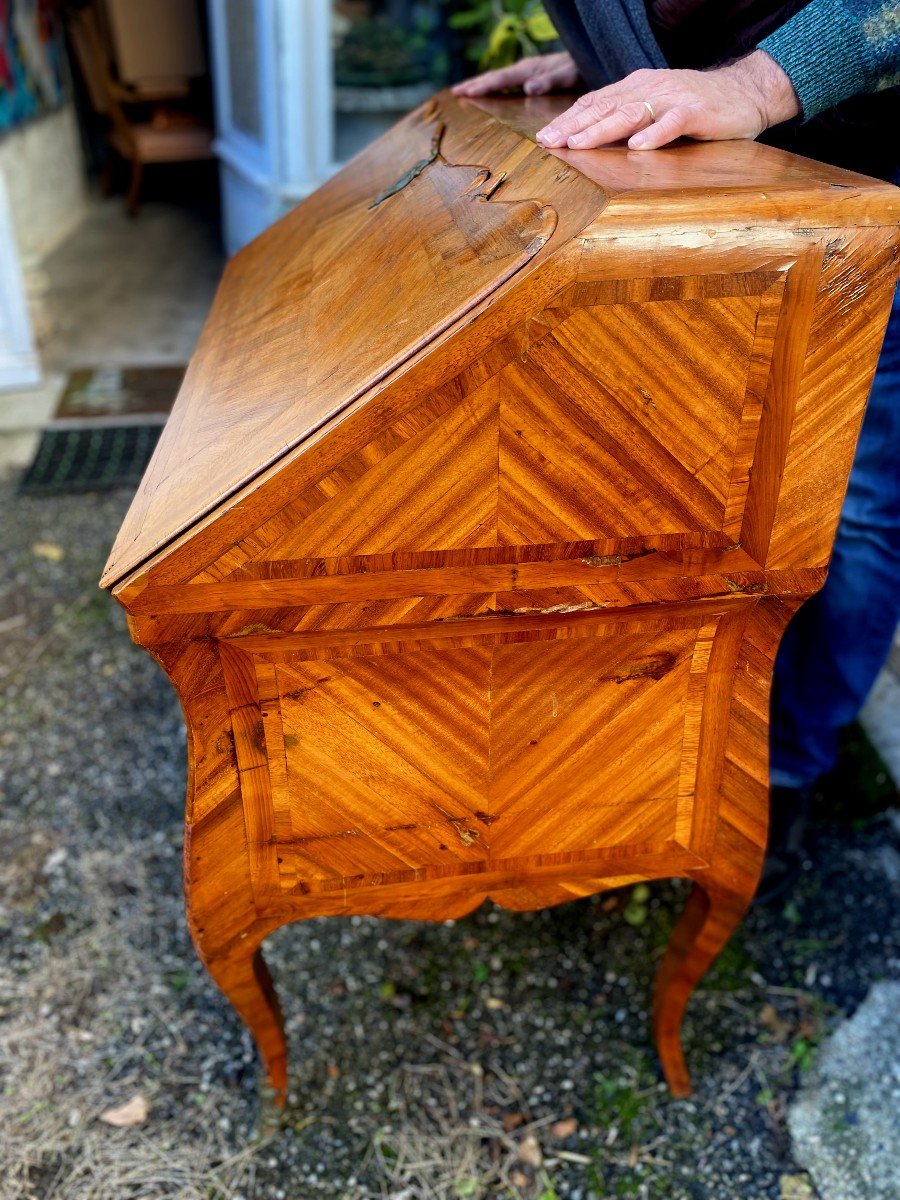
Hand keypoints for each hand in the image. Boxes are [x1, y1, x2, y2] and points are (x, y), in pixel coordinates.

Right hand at [451, 51, 578, 98]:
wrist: (586, 61)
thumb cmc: (578, 69)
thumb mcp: (565, 76)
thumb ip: (548, 81)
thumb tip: (527, 88)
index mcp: (529, 70)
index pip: (501, 79)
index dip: (482, 86)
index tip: (465, 92)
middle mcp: (525, 70)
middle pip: (495, 77)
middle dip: (474, 84)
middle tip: (455, 92)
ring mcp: (526, 72)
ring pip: (498, 79)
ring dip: (480, 85)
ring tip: (463, 92)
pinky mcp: (529, 77)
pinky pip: (506, 82)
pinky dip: (493, 86)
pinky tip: (488, 92)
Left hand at [536, 51, 798, 150]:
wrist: (746, 93)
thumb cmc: (696, 107)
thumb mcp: (655, 109)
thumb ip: (627, 119)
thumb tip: (590, 139)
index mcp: (636, 87)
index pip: (595, 103)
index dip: (568, 119)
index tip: (543, 138)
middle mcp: (649, 88)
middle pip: (605, 107)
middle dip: (574, 125)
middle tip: (548, 142)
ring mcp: (672, 99)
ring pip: (630, 113)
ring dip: (602, 130)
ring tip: (578, 144)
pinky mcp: (696, 112)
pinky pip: (672, 123)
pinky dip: (654, 134)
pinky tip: (637, 147)